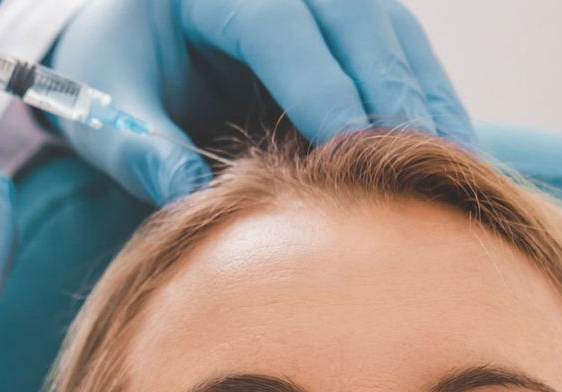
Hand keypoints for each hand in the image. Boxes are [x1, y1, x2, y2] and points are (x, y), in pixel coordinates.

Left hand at [43, 0, 475, 206]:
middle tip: (425, 162)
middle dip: (392, 90)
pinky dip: (428, 98)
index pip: (279, 28)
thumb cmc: (110, 73)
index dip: (321, 86)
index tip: (354, 146)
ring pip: (391, 31)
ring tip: (457, 164)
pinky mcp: (345, 20)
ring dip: (427, 96)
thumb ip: (140, 151)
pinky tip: (454, 150)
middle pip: (355, 19)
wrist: (122, 40)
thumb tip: (190, 202)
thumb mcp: (104, 109)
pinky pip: (399, 51)